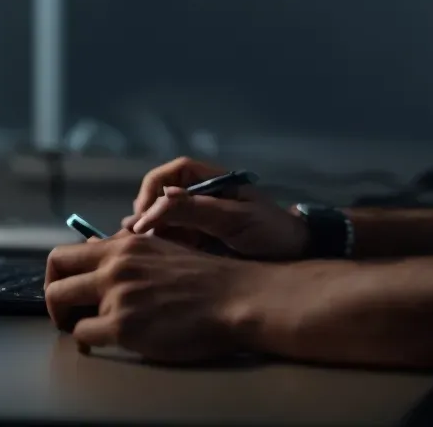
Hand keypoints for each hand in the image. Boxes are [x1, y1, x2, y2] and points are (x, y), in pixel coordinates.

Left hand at [43, 231, 269, 362]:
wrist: (235, 298)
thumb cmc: (205, 279)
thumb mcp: (162, 250)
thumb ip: (128, 254)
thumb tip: (95, 257)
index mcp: (123, 245)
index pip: (64, 254)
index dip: (58, 276)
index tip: (69, 291)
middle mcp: (114, 266)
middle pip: (54, 280)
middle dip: (55, 302)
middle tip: (68, 316)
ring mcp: (117, 295)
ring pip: (61, 306)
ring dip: (69, 322)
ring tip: (85, 330)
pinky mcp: (124, 326)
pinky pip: (83, 335)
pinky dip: (89, 340)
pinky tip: (105, 341)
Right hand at [121, 156, 307, 260]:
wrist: (296, 258)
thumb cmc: (271, 232)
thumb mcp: (235, 219)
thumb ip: (198, 209)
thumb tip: (161, 199)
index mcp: (213, 182)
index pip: (173, 173)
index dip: (153, 188)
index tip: (145, 213)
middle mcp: (203, 197)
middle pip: (163, 197)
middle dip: (147, 214)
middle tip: (136, 239)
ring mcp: (202, 220)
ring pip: (165, 220)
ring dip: (152, 233)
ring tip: (141, 252)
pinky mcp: (201, 243)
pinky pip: (174, 240)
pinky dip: (162, 248)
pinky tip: (154, 260)